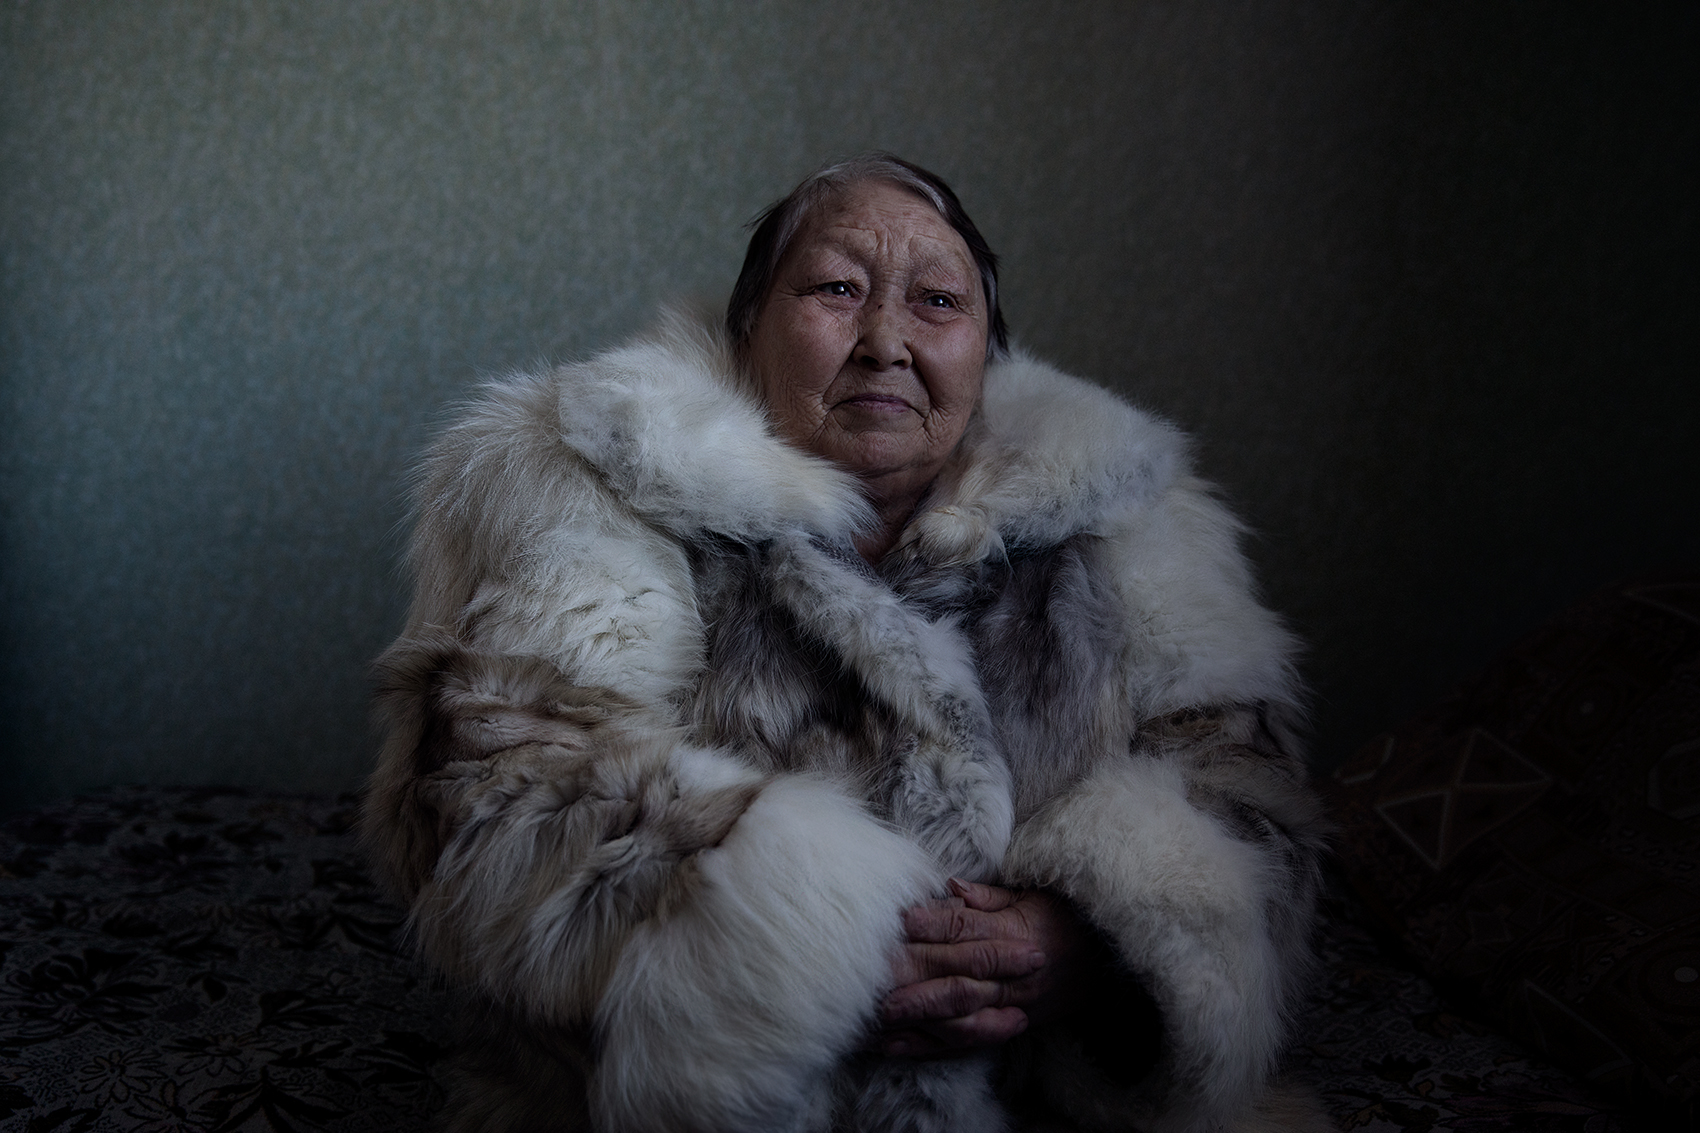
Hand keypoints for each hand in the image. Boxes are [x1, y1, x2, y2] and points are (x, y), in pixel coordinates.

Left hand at [875, 878, 1097, 1058]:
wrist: (1106, 960)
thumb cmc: (1063, 919)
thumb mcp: (1032, 897)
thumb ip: (988, 897)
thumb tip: (951, 885)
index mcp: (1014, 935)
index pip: (965, 929)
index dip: (931, 924)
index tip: (898, 921)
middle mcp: (1010, 976)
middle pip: (956, 979)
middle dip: (914, 981)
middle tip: (875, 980)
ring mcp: (1009, 1007)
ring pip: (958, 1018)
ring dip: (917, 1020)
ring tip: (877, 1017)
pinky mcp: (1008, 1028)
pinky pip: (966, 1043)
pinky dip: (931, 1048)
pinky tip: (895, 1046)